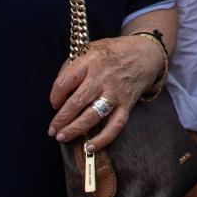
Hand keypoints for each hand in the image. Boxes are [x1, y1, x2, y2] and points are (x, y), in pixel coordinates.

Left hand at [46, 34, 165, 149]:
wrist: (144, 53)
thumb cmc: (112, 53)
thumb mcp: (90, 49)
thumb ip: (73, 66)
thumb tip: (60, 93)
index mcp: (91, 60)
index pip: (65, 81)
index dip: (55, 96)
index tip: (54, 104)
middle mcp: (103, 77)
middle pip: (77, 102)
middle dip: (61, 119)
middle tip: (52, 129)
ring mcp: (116, 92)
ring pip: (92, 115)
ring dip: (74, 129)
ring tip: (62, 137)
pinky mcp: (127, 104)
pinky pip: (115, 125)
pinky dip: (102, 139)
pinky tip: (90, 147)